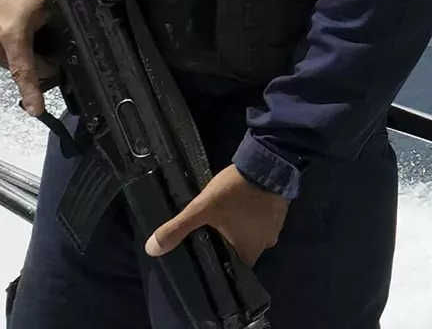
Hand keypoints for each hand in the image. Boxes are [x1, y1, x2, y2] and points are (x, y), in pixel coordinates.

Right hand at [0, 0, 53, 115]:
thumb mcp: (49, 7)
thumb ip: (59, 31)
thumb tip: (69, 51)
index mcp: (12, 36)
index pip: (24, 70)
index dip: (32, 92)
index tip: (37, 110)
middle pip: (27, 70)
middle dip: (44, 63)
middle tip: (52, 40)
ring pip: (18, 66)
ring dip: (31, 57)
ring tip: (35, 32)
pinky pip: (8, 59)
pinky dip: (20, 53)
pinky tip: (24, 34)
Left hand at [144, 166, 290, 265]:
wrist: (270, 161)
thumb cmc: (237, 191)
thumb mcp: (202, 208)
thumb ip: (177, 228)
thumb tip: (151, 249)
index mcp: (250, 251)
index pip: (232, 269)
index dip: (217, 263)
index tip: (204, 253)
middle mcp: (266, 244)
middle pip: (241, 251)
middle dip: (226, 242)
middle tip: (209, 232)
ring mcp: (275, 227)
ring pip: (251, 234)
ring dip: (239, 227)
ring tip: (223, 216)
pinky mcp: (280, 210)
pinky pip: (261, 220)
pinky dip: (250, 215)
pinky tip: (239, 204)